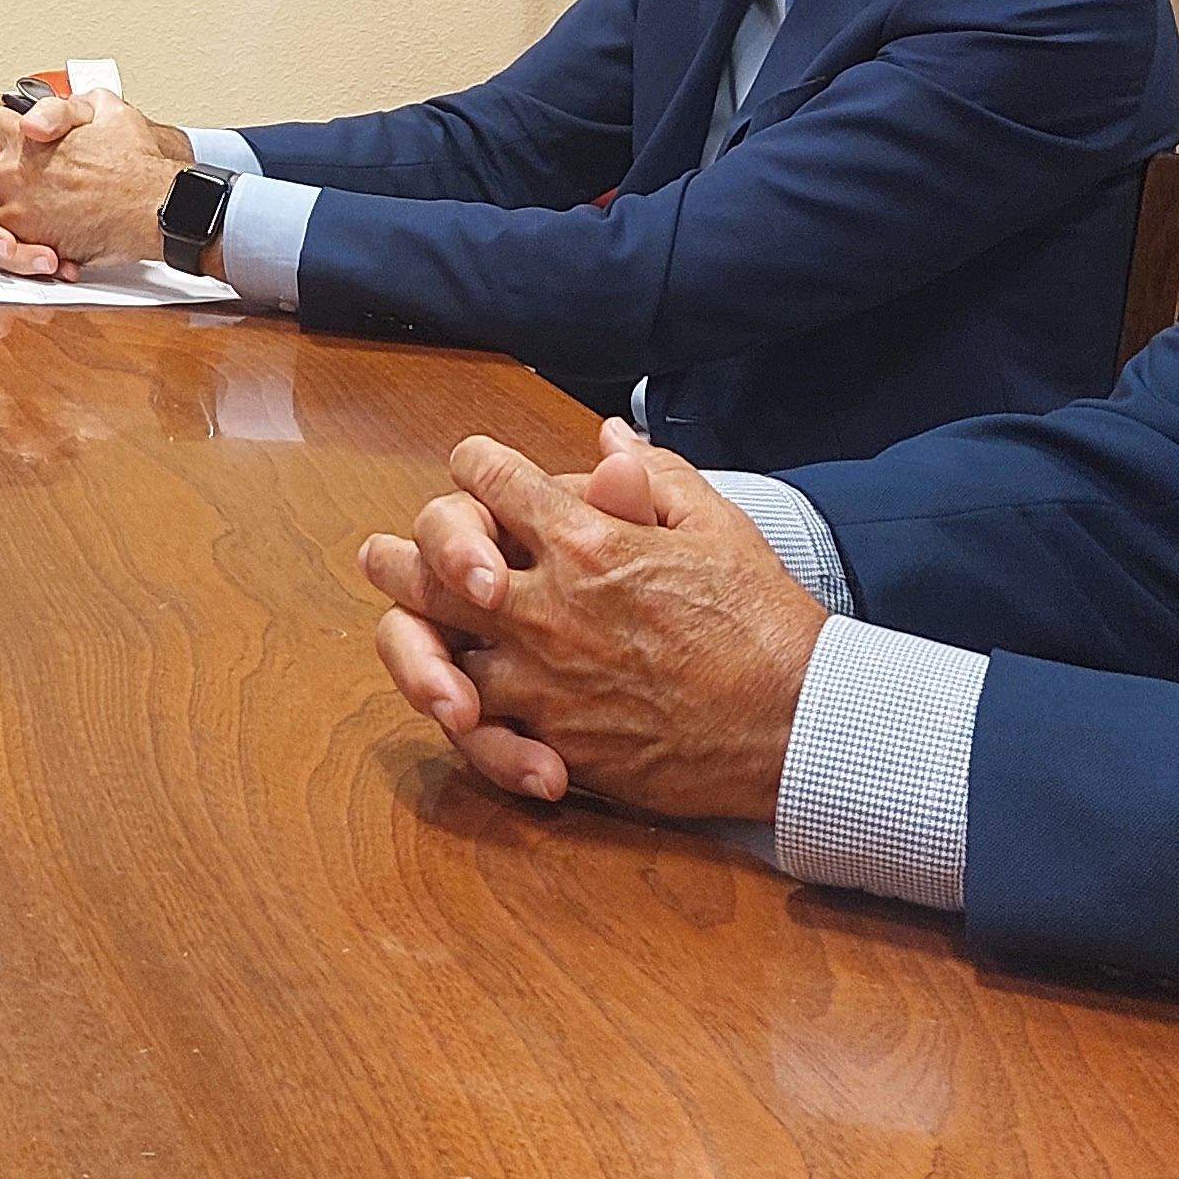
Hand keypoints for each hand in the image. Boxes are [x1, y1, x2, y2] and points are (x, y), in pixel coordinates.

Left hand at [0, 89, 188, 275]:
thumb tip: (34, 115)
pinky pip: (0, 252)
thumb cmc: (136, 161)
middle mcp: (13, 174)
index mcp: (24, 137)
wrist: (157, 204)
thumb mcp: (103, 108)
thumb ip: (61, 106)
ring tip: (0, 224)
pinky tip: (31, 247)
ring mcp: (21, 213)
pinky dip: (9, 253)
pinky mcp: (36, 244)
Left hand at [356, 431, 822, 821]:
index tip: (478, 472)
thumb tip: (607, 437)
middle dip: (401, 552)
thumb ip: (652, 474)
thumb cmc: (762, 617)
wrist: (796, 721)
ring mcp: (542, 678)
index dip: (477, 467)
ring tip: (401, 622)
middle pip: (432, 563)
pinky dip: (459, 714)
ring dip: (412, 634)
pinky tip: (455, 700)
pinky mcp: (553, 740)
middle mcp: (546, 604)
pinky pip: (476, 727)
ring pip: (436, 647)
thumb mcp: (716, 522)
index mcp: (584, 539)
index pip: (488, 478)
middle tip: (381, 553)